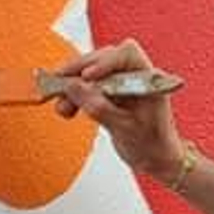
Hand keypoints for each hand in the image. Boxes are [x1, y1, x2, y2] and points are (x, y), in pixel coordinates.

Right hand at [55, 37, 184, 183]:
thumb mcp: (124, 128)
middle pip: (102, 60)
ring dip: (71, 86)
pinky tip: (65, 109)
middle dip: (78, 73)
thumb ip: (99, 107)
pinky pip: (86, 86)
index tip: (88, 77)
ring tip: (61, 108)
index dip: (105, 61)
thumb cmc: (151, 144)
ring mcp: (120, 82)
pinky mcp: (107, 92)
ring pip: (90, 72)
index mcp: (149, 78)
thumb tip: (71, 86)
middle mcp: (134, 75)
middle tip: (59, 86)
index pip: (126, 54)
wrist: (155, 158)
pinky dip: (73, 95)